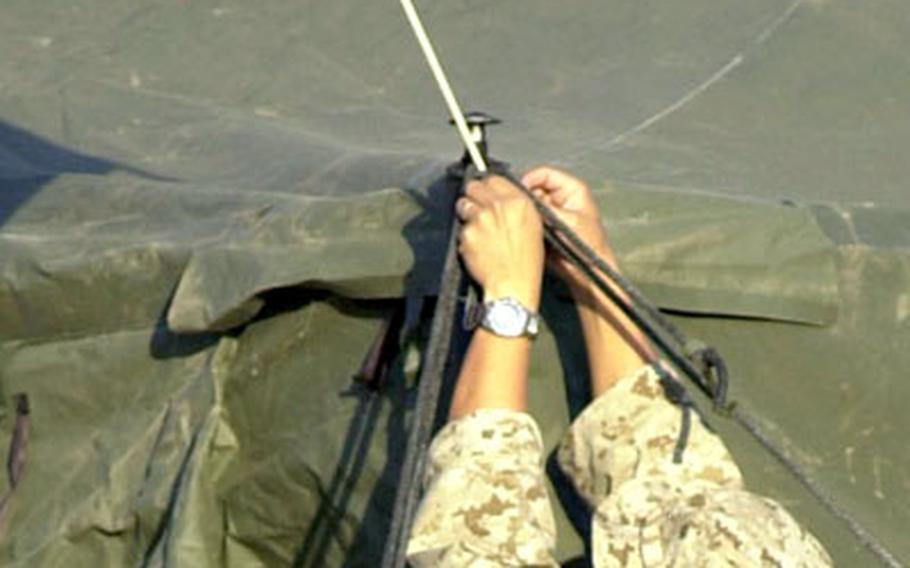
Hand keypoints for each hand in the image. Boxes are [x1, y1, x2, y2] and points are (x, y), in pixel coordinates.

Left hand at [456, 175, 544, 309]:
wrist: (512, 286)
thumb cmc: (525, 263)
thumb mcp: (533, 227)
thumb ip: (517, 207)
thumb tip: (500, 197)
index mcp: (519, 202)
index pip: (495, 179)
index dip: (488, 187)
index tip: (485, 192)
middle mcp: (499, 206)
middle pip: (475, 186)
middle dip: (473, 195)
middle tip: (476, 206)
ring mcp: (480, 219)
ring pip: (463, 203)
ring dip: (466, 211)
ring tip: (476, 227)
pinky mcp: (467, 233)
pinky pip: (460, 227)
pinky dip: (465, 234)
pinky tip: (475, 245)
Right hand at [521, 166, 616, 296]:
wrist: (587, 271)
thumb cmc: (587, 246)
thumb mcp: (567, 221)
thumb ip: (545, 208)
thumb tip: (523, 199)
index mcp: (571, 189)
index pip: (544, 174)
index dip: (529, 180)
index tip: (519, 192)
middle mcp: (560, 197)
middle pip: (534, 188)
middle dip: (527, 198)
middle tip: (521, 210)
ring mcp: (551, 211)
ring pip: (530, 204)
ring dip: (526, 212)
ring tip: (526, 223)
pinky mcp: (544, 225)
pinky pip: (529, 219)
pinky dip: (525, 222)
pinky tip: (524, 230)